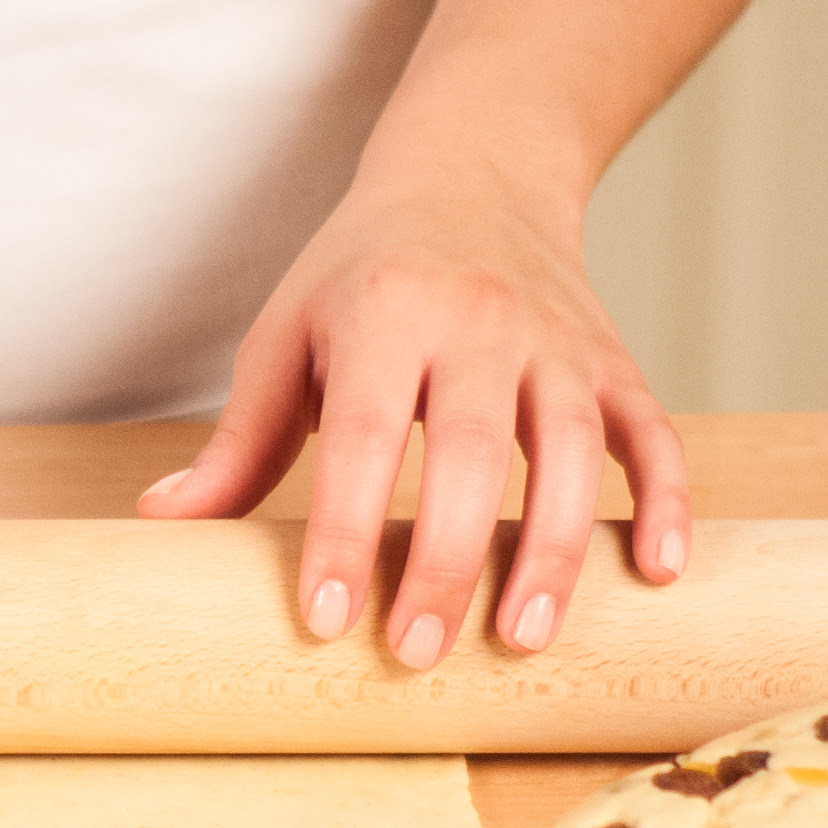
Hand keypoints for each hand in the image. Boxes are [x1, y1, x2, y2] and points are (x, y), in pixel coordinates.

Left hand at [137, 161, 689, 668]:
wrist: (472, 173)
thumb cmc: (360, 273)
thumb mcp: (285, 334)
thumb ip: (237, 439)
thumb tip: (162, 523)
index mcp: (384, 314)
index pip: (363, 434)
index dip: (345, 529)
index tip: (326, 617)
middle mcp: (479, 323)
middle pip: (473, 454)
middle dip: (446, 561)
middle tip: (415, 654)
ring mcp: (558, 342)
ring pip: (574, 451)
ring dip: (555, 550)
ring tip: (521, 640)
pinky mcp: (614, 359)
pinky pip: (654, 431)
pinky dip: (666, 499)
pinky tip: (657, 573)